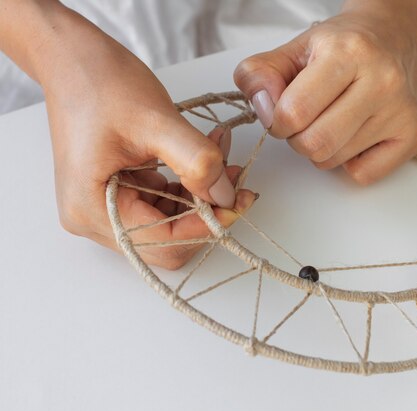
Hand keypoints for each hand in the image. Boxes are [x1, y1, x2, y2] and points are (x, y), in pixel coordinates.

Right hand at [1, 2, 255, 268]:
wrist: (74, 60)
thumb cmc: (100, 84)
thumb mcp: (157, 122)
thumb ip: (196, 161)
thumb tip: (226, 196)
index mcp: (91, 208)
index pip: (160, 240)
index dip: (205, 225)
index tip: (238, 200)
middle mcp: (93, 217)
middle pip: (165, 241)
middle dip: (205, 215)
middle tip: (236, 185)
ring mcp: (104, 207)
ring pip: (168, 224)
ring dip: (201, 198)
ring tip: (225, 162)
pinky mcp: (117, 192)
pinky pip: (161, 204)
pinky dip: (188, 186)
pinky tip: (207, 159)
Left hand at [234, 1, 416, 184]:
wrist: (394, 35)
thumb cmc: (343, 45)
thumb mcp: (294, 48)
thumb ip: (260, 74)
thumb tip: (263, 108)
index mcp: (347, 53)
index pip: (294, 113)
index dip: (277, 120)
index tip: (284, 112)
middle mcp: (382, 81)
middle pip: (315, 144)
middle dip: (298, 139)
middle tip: (306, 121)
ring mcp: (402, 110)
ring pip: (335, 161)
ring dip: (322, 149)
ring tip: (333, 121)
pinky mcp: (415, 134)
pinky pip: (363, 175)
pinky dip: (350, 163)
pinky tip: (356, 134)